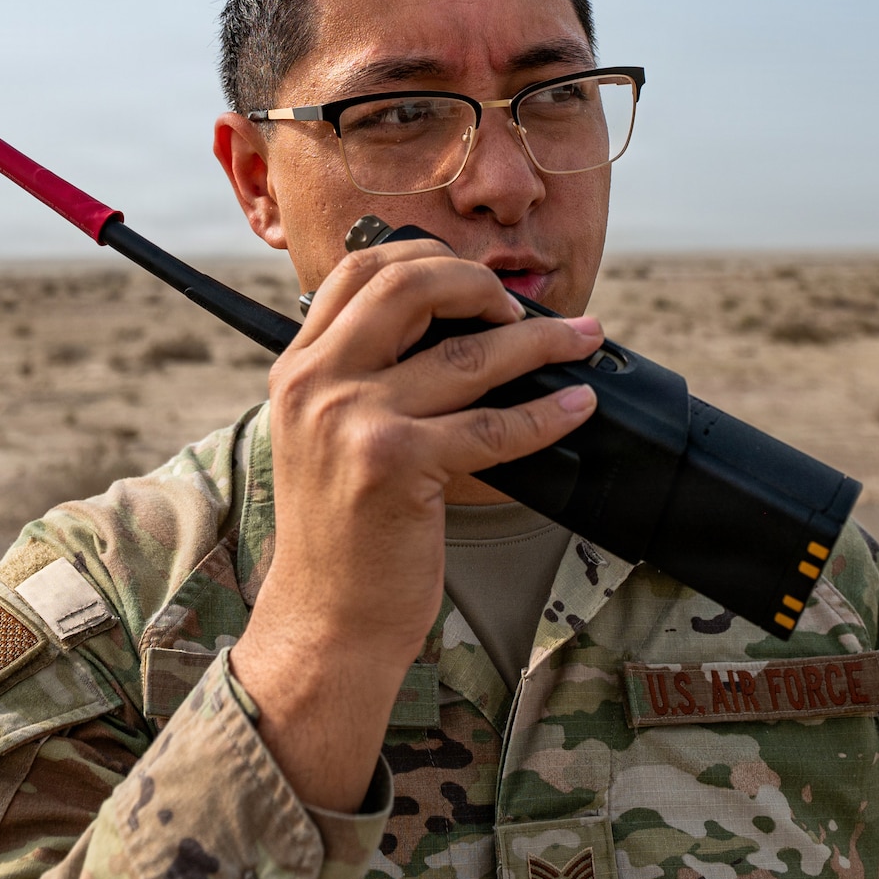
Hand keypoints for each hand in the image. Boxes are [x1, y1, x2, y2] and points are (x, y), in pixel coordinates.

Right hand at [229, 238, 602, 810]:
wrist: (326, 619)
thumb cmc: (342, 534)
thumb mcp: (325, 437)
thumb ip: (363, 378)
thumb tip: (457, 329)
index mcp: (297, 368)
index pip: (359, 271)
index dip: (426, 259)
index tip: (473, 283)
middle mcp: (316, 383)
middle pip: (408, 286)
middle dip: (479, 284)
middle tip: (521, 308)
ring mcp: (352, 420)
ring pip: (467, 354)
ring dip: (539, 341)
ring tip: (581, 342)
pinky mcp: (395, 463)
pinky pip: (493, 425)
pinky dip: (547, 413)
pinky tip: (576, 407)